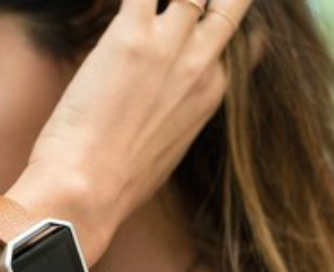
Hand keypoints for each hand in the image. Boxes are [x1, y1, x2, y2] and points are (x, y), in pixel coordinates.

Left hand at [12, 0, 255, 262]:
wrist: (88, 190)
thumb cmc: (115, 183)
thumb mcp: (165, 154)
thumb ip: (173, 122)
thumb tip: (159, 122)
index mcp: (212, 93)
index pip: (245, 39)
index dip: (223, 21)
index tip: (203, 19)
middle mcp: (200, 64)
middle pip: (229, 3)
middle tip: (184, 6)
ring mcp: (169, 45)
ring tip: (141, 18)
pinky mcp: (131, 35)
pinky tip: (113, 2)